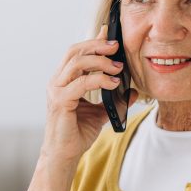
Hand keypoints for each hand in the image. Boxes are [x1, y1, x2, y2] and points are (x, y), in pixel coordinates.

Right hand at [41, 24, 137, 164]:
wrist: (65, 155)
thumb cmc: (77, 133)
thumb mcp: (101, 112)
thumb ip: (114, 100)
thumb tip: (134, 91)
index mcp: (64, 80)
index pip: (77, 53)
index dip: (94, 41)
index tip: (112, 35)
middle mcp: (57, 81)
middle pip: (75, 51)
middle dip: (97, 45)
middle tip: (117, 46)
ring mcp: (56, 90)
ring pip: (77, 63)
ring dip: (100, 61)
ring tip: (118, 67)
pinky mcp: (60, 101)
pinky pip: (81, 83)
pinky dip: (99, 80)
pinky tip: (113, 83)